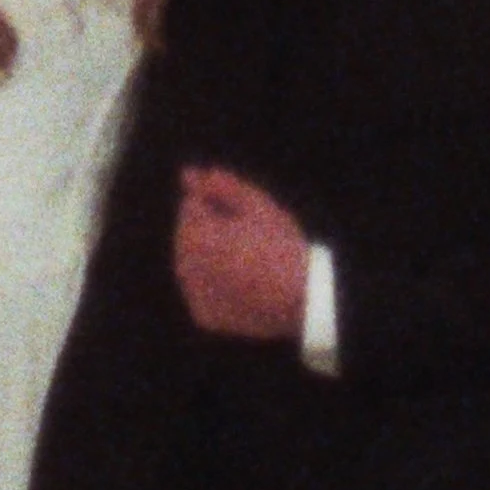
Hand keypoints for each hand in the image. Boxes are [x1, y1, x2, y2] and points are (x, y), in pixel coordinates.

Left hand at [174, 166, 306, 338]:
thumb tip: (187, 173)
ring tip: (248, 260)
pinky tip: (243, 284)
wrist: (305, 299)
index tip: (244, 217)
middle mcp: (184, 267)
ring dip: (210, 257)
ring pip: (191, 264)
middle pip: (187, 236)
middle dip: (210, 231)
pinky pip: (201, 292)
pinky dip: (214, 284)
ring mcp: (193, 295)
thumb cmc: (282, 245)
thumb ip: (219, 186)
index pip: (191, 206)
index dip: (217, 205)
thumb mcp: (256, 205)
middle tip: (248, 239)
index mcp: (195, 235)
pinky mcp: (204, 316)